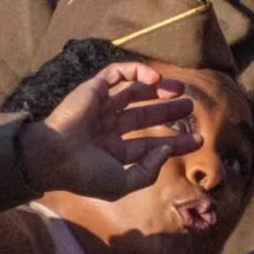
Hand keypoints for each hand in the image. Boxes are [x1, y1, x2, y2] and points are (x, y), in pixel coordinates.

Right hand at [18, 62, 196, 199]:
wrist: (54, 156)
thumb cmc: (85, 174)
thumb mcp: (122, 183)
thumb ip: (148, 171)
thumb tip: (167, 149)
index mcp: (112, 151)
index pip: (148, 144)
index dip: (175, 142)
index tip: (199, 140)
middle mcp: (107, 128)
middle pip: (144, 116)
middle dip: (168, 112)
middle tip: (190, 107)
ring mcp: (100, 107)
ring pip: (134, 92)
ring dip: (158, 89)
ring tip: (181, 90)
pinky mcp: (94, 88)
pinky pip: (118, 73)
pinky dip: (137, 71)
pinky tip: (156, 79)